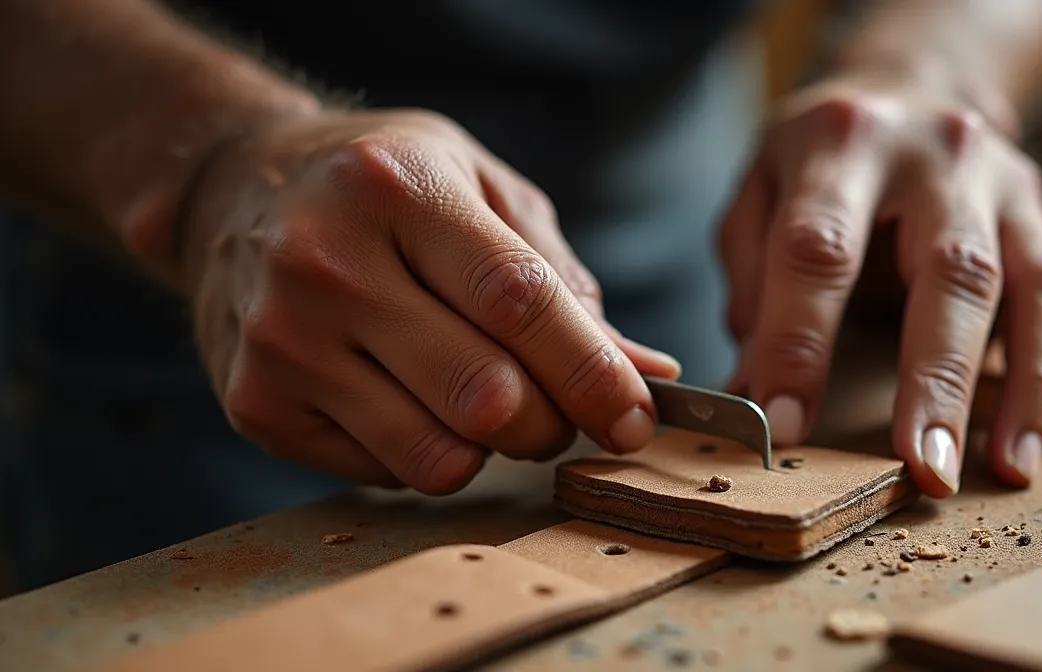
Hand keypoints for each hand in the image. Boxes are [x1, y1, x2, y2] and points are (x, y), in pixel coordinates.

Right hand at [183, 109, 679, 493]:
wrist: (233, 192)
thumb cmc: (384, 188)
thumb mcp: (478, 185)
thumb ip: (561, 276)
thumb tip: (645, 370)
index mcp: (398, 187)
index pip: (519, 301)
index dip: (592, 372)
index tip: (637, 420)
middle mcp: (326, 261)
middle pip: (486, 396)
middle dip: (550, 424)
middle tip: (555, 410)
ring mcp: (282, 339)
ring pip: (437, 456)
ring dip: (490, 449)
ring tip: (481, 401)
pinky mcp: (256, 405)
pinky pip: (385, 473)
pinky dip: (424, 452)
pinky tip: (406, 397)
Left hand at [719, 77, 1041, 496]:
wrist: (908, 86)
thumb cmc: (818, 158)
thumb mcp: (757, 193)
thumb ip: (751, 284)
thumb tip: (748, 395)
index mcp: (841, 141)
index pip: (818, 249)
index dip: (799, 341)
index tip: (785, 425)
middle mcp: (934, 153)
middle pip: (948, 270)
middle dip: (934, 377)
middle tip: (922, 467)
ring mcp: (1000, 181)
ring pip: (1022, 287)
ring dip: (1013, 388)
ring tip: (998, 469)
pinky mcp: (1040, 214)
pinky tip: (1023, 444)